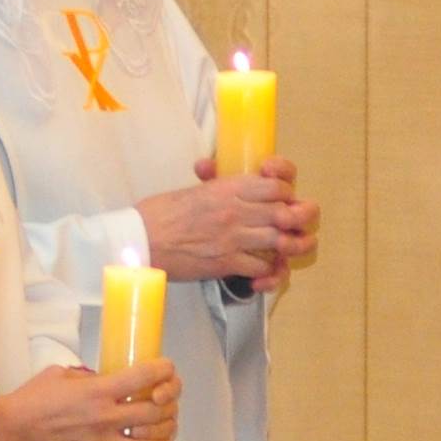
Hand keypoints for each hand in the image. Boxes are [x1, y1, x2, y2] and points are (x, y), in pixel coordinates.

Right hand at [0, 361, 180, 440]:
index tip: (166, 370)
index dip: (164, 371)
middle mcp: (105, 420)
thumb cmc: (29, 402)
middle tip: (165, 406)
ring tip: (159, 438)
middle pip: (158, 414)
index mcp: (97, 392)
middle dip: (169, 408)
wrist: (5, 433)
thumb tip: (106, 381)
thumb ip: (89, 379)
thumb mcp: (59, 375)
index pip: (145, 377)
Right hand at [136, 158, 316, 284]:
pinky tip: (267, 271)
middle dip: (302, 218)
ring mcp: (233, 238)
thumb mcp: (189, 190)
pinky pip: (262, 268)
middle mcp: (236, 211)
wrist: (138, 241)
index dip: (288, 190)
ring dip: (294, 246)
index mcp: (227, 188)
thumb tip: (209, 168)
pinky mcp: (226, 263)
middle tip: (302, 222)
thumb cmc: (157, 214)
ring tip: (297, 246)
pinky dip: (270, 272)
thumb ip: (210, 182)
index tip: (286, 195)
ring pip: (282, 242)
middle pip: (287, 213)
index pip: (276, 185)